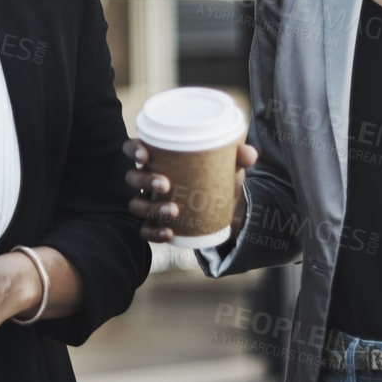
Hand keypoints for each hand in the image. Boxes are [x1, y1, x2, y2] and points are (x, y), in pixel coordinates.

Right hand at [124, 138, 257, 243]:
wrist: (226, 209)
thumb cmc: (218, 178)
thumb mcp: (230, 167)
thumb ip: (239, 158)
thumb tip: (248, 153)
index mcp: (159, 159)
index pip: (134, 149)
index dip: (133, 149)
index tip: (145, 154)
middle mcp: (148, 180)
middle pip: (132, 177)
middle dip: (145, 180)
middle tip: (166, 184)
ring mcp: (150, 203)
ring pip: (136, 205)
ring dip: (151, 208)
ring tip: (174, 210)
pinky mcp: (156, 224)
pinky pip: (145, 231)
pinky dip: (155, 232)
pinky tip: (169, 233)